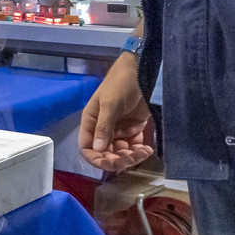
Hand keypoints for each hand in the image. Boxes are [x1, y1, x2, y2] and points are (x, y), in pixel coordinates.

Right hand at [78, 53, 156, 172]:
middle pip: (105, 153)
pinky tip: (147, 149)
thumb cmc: (120, 84)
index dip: (96, 158)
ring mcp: (119, 129)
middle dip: (117, 159)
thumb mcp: (110, 104)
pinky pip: (134, 145)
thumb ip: (104, 127)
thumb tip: (98, 150)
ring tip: (142, 152)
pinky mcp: (134, 128)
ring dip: (130, 156)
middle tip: (130, 158)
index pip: (88, 147)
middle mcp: (103, 129)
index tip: (110, 163)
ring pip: (121, 152)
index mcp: (91, 122)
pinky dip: (140, 150)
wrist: (142, 71)